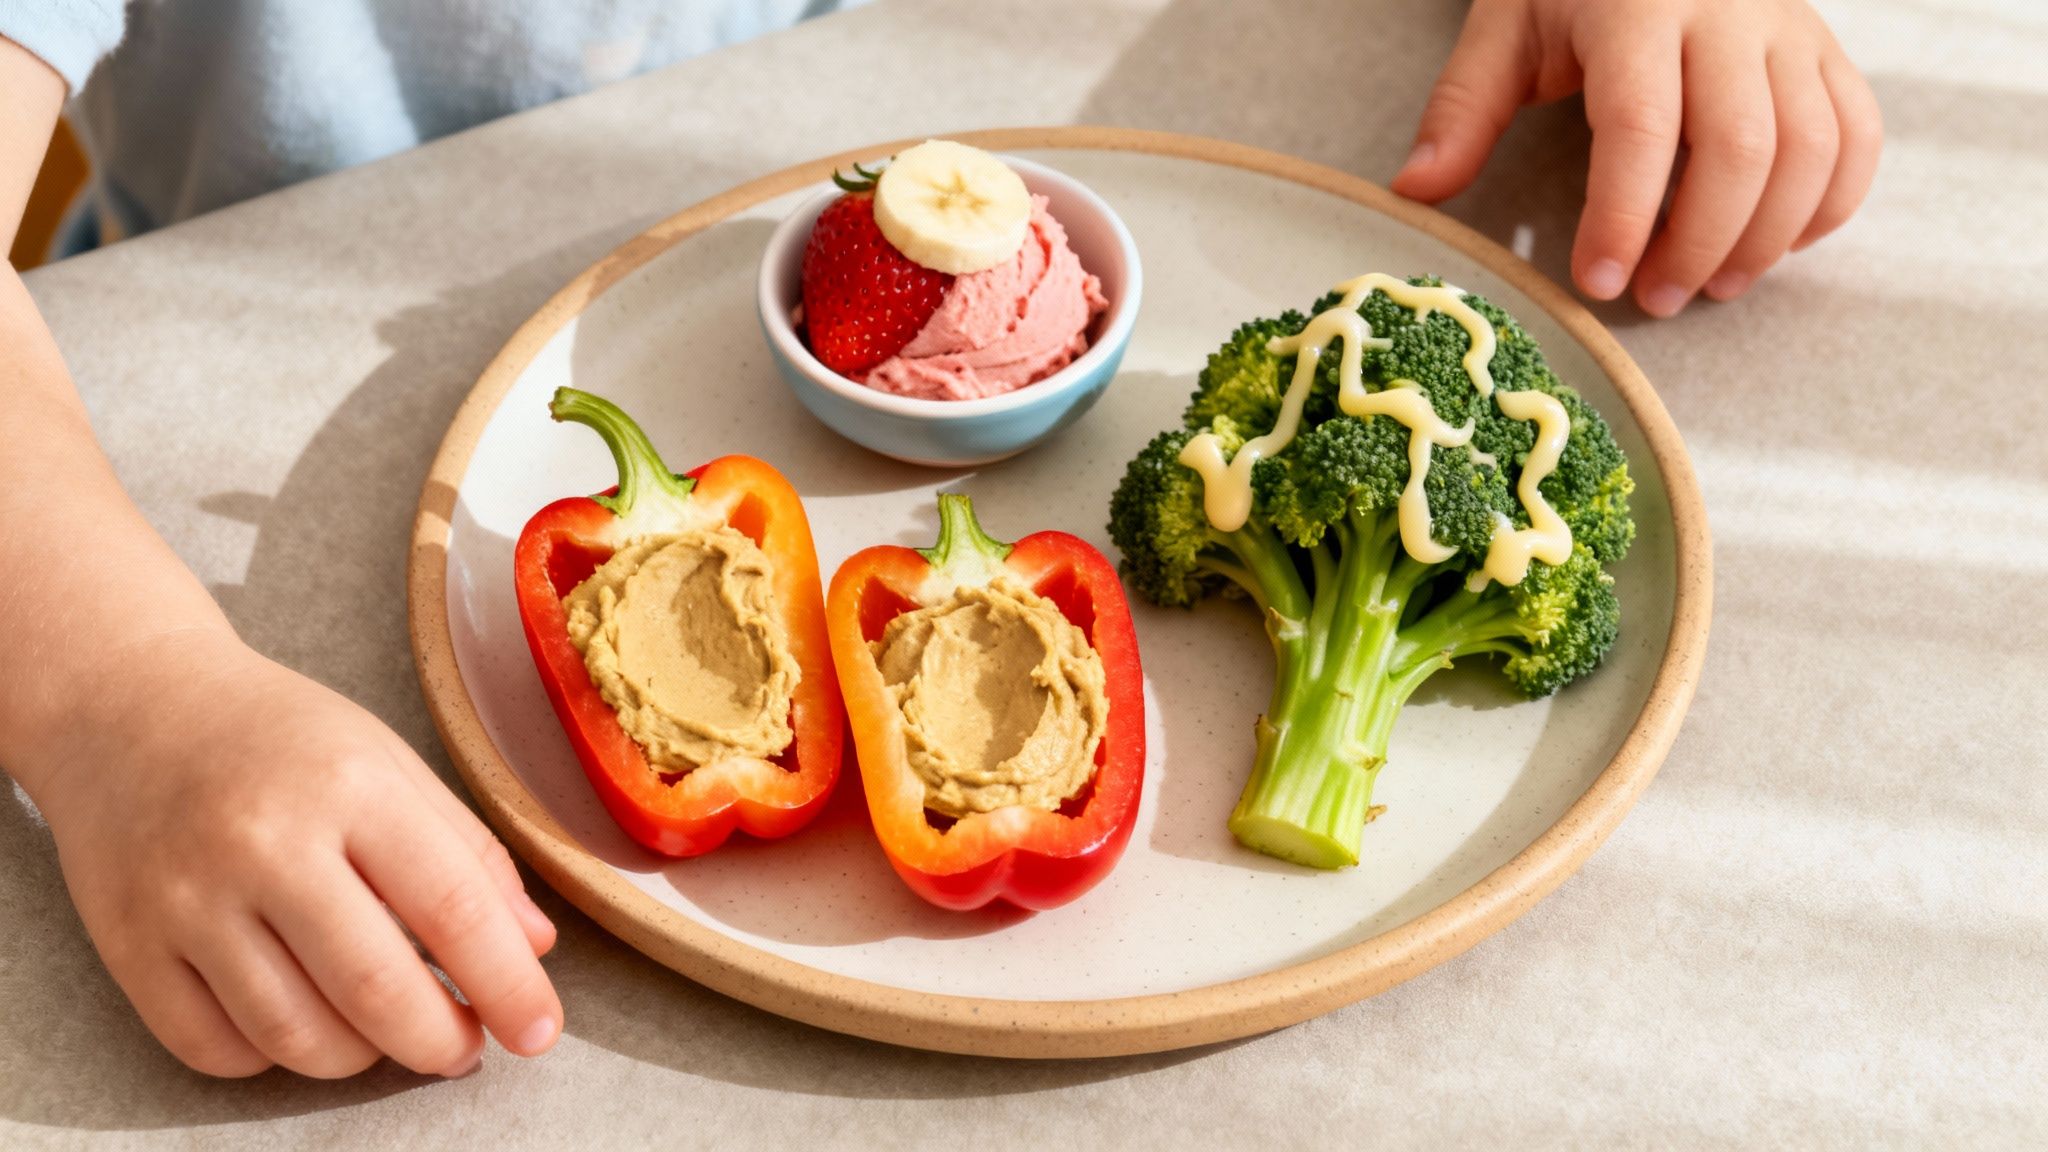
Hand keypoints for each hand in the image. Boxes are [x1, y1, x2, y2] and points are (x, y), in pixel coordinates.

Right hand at [28, 630, 561, 1078]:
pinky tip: (303, 1020)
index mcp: (350, 785)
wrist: (126, 709)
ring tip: (389, 1029)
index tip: (539, 1032)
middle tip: (468, 1048)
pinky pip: (217, 1049)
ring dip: (364, 1057)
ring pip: (296, 1036)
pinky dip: (274, 1059)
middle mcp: (264, 843)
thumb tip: (533, 947)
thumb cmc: (278, 739)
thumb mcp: (389, 762)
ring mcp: (186, 901)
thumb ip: (468, 853)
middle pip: (374, 988)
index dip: (507, 985)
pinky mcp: (129, 947)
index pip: (452, 908)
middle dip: (440, 1040)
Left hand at [1391, 0, 1882, 315]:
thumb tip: (1415, 192)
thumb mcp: (1506, 27)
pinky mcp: (1826, 48)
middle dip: (1700, 244)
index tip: (1596, 282)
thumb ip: (1463, 109)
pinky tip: (1774, 245)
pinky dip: (1828, 204)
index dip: (1622, 216)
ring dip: (1765, 237)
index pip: (1641, 127)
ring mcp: (1790, 29)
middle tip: (1655, 300)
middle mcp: (1730, 14)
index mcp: (1639, 9)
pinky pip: (1856, 134)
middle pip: (1742, 149)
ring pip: (1810, 149)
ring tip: (1711, 287)